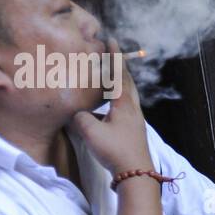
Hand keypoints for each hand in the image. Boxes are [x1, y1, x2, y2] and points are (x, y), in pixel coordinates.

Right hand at [68, 39, 152, 174]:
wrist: (137, 174)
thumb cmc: (116, 150)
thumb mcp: (90, 132)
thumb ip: (80, 118)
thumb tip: (78, 114)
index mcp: (124, 104)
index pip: (118, 74)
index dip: (114, 57)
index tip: (111, 40)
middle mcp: (133, 109)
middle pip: (127, 82)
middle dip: (119, 67)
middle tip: (111, 56)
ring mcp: (135, 120)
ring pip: (127, 96)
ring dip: (118, 84)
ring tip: (108, 78)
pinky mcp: (134, 131)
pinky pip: (124, 108)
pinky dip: (116, 100)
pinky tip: (108, 107)